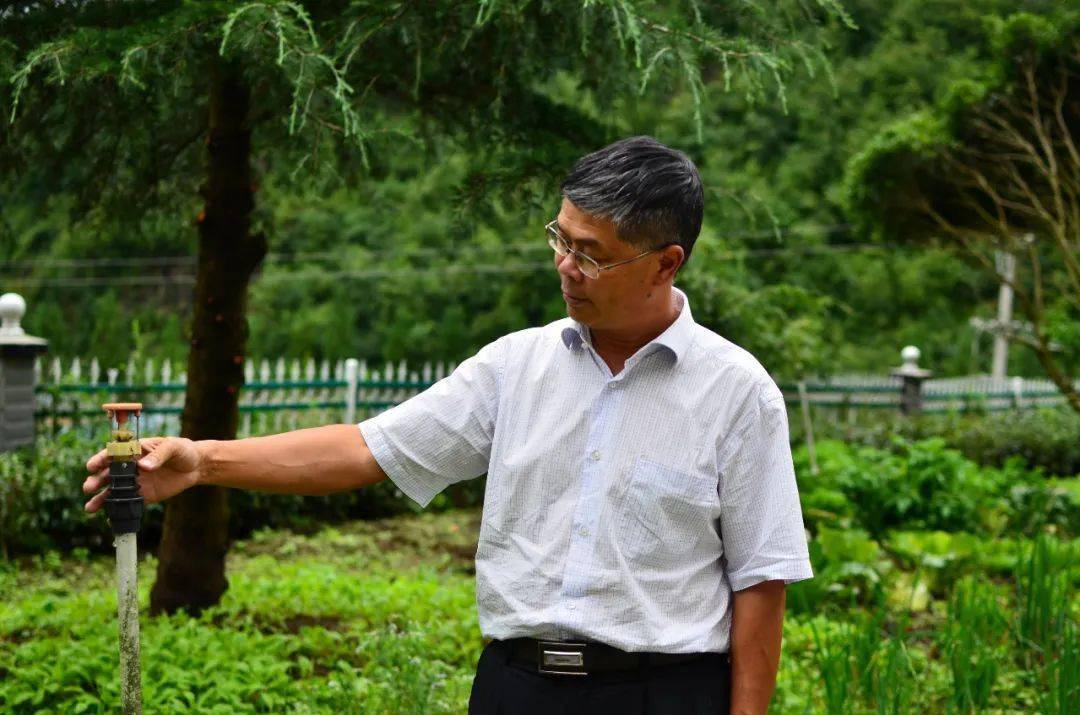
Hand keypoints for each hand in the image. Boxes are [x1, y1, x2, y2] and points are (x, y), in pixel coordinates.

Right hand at [83, 436, 204, 511]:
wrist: (196, 466)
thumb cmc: (183, 450)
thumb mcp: (173, 447)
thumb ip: (158, 455)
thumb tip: (143, 466)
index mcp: (134, 450)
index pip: (112, 454)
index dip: (100, 459)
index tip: (91, 466)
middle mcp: (130, 467)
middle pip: (107, 474)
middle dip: (96, 481)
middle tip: (89, 488)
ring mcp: (135, 482)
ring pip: (113, 490)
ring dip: (100, 499)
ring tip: (90, 507)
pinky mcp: (143, 495)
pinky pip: (128, 503)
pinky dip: (117, 510)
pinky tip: (109, 518)